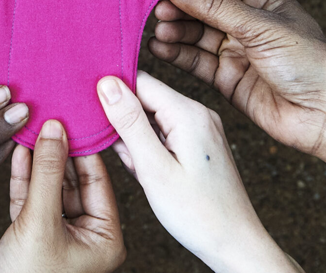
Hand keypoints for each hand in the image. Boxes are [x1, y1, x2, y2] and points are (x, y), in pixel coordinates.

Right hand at [0, 120, 124, 272]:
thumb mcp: (39, 222)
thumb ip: (47, 174)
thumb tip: (55, 130)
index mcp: (106, 239)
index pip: (99, 180)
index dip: (84, 146)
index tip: (74, 116)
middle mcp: (88, 238)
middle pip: (75, 181)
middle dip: (59, 150)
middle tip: (49, 115)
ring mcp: (61, 237)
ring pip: (52, 187)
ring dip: (40, 159)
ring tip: (32, 126)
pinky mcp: (36, 237)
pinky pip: (34, 199)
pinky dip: (26, 176)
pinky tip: (20, 150)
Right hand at [97, 71, 298, 272]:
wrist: (235, 244)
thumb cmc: (198, 213)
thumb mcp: (154, 168)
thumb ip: (129, 122)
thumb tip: (108, 83)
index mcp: (189, 113)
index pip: (141, 81)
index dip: (112, 92)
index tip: (91, 110)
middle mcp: (199, 114)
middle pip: (146, 99)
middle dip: (123, 122)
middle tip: (121, 153)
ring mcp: (201, 130)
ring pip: (152, 120)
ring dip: (136, 141)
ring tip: (142, 171)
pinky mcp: (199, 146)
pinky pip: (164, 136)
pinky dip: (149, 152)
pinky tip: (150, 175)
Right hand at [148, 0, 325, 159]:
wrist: (325, 113)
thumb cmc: (308, 62)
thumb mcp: (261, 26)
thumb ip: (216, 8)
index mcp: (262, 3)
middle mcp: (246, 26)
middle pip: (203, 12)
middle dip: (179, 11)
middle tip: (157, 12)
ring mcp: (236, 53)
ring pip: (196, 38)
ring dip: (175, 33)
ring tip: (158, 32)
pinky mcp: (227, 80)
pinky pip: (196, 64)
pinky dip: (177, 56)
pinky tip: (159, 48)